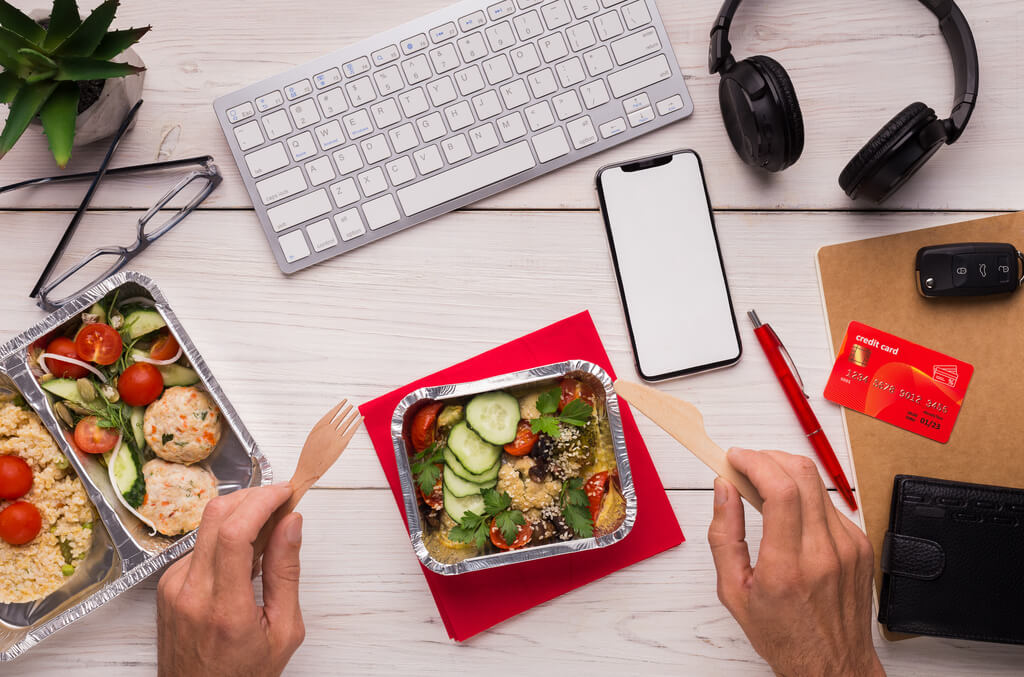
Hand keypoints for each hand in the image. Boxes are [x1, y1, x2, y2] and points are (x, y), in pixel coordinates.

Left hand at [157, 484, 304, 676]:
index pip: (233, 533)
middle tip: (281, 499)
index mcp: (224, 608)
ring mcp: (173, 587)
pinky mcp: (167, 586)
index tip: (285, 492)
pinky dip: (225, 538)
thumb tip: (291, 523)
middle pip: (214, 517)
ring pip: (206, 527)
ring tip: (269, 530)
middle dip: (252, 496)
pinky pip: (200, 546)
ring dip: (240, 516)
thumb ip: (287, 573)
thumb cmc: (244, 675)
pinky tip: (245, 556)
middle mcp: (190, 592)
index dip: (261, 502)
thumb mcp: (284, 631)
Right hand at [708, 448, 884, 676]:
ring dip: (785, 474)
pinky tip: (789, 515)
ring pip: (817, 485)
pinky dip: (804, 498)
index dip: (755, 462)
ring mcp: (849, 547)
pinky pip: (829, 505)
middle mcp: (824, 552)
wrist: (832, 665)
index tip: (735, 457)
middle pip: (803, 474)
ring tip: (762, 487)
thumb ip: (724, 536)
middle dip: (768, 457)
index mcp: (788, 567)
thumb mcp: (734, 592)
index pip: (781, 491)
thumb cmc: (783, 635)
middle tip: (746, 464)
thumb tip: (723, 490)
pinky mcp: (860, 545)